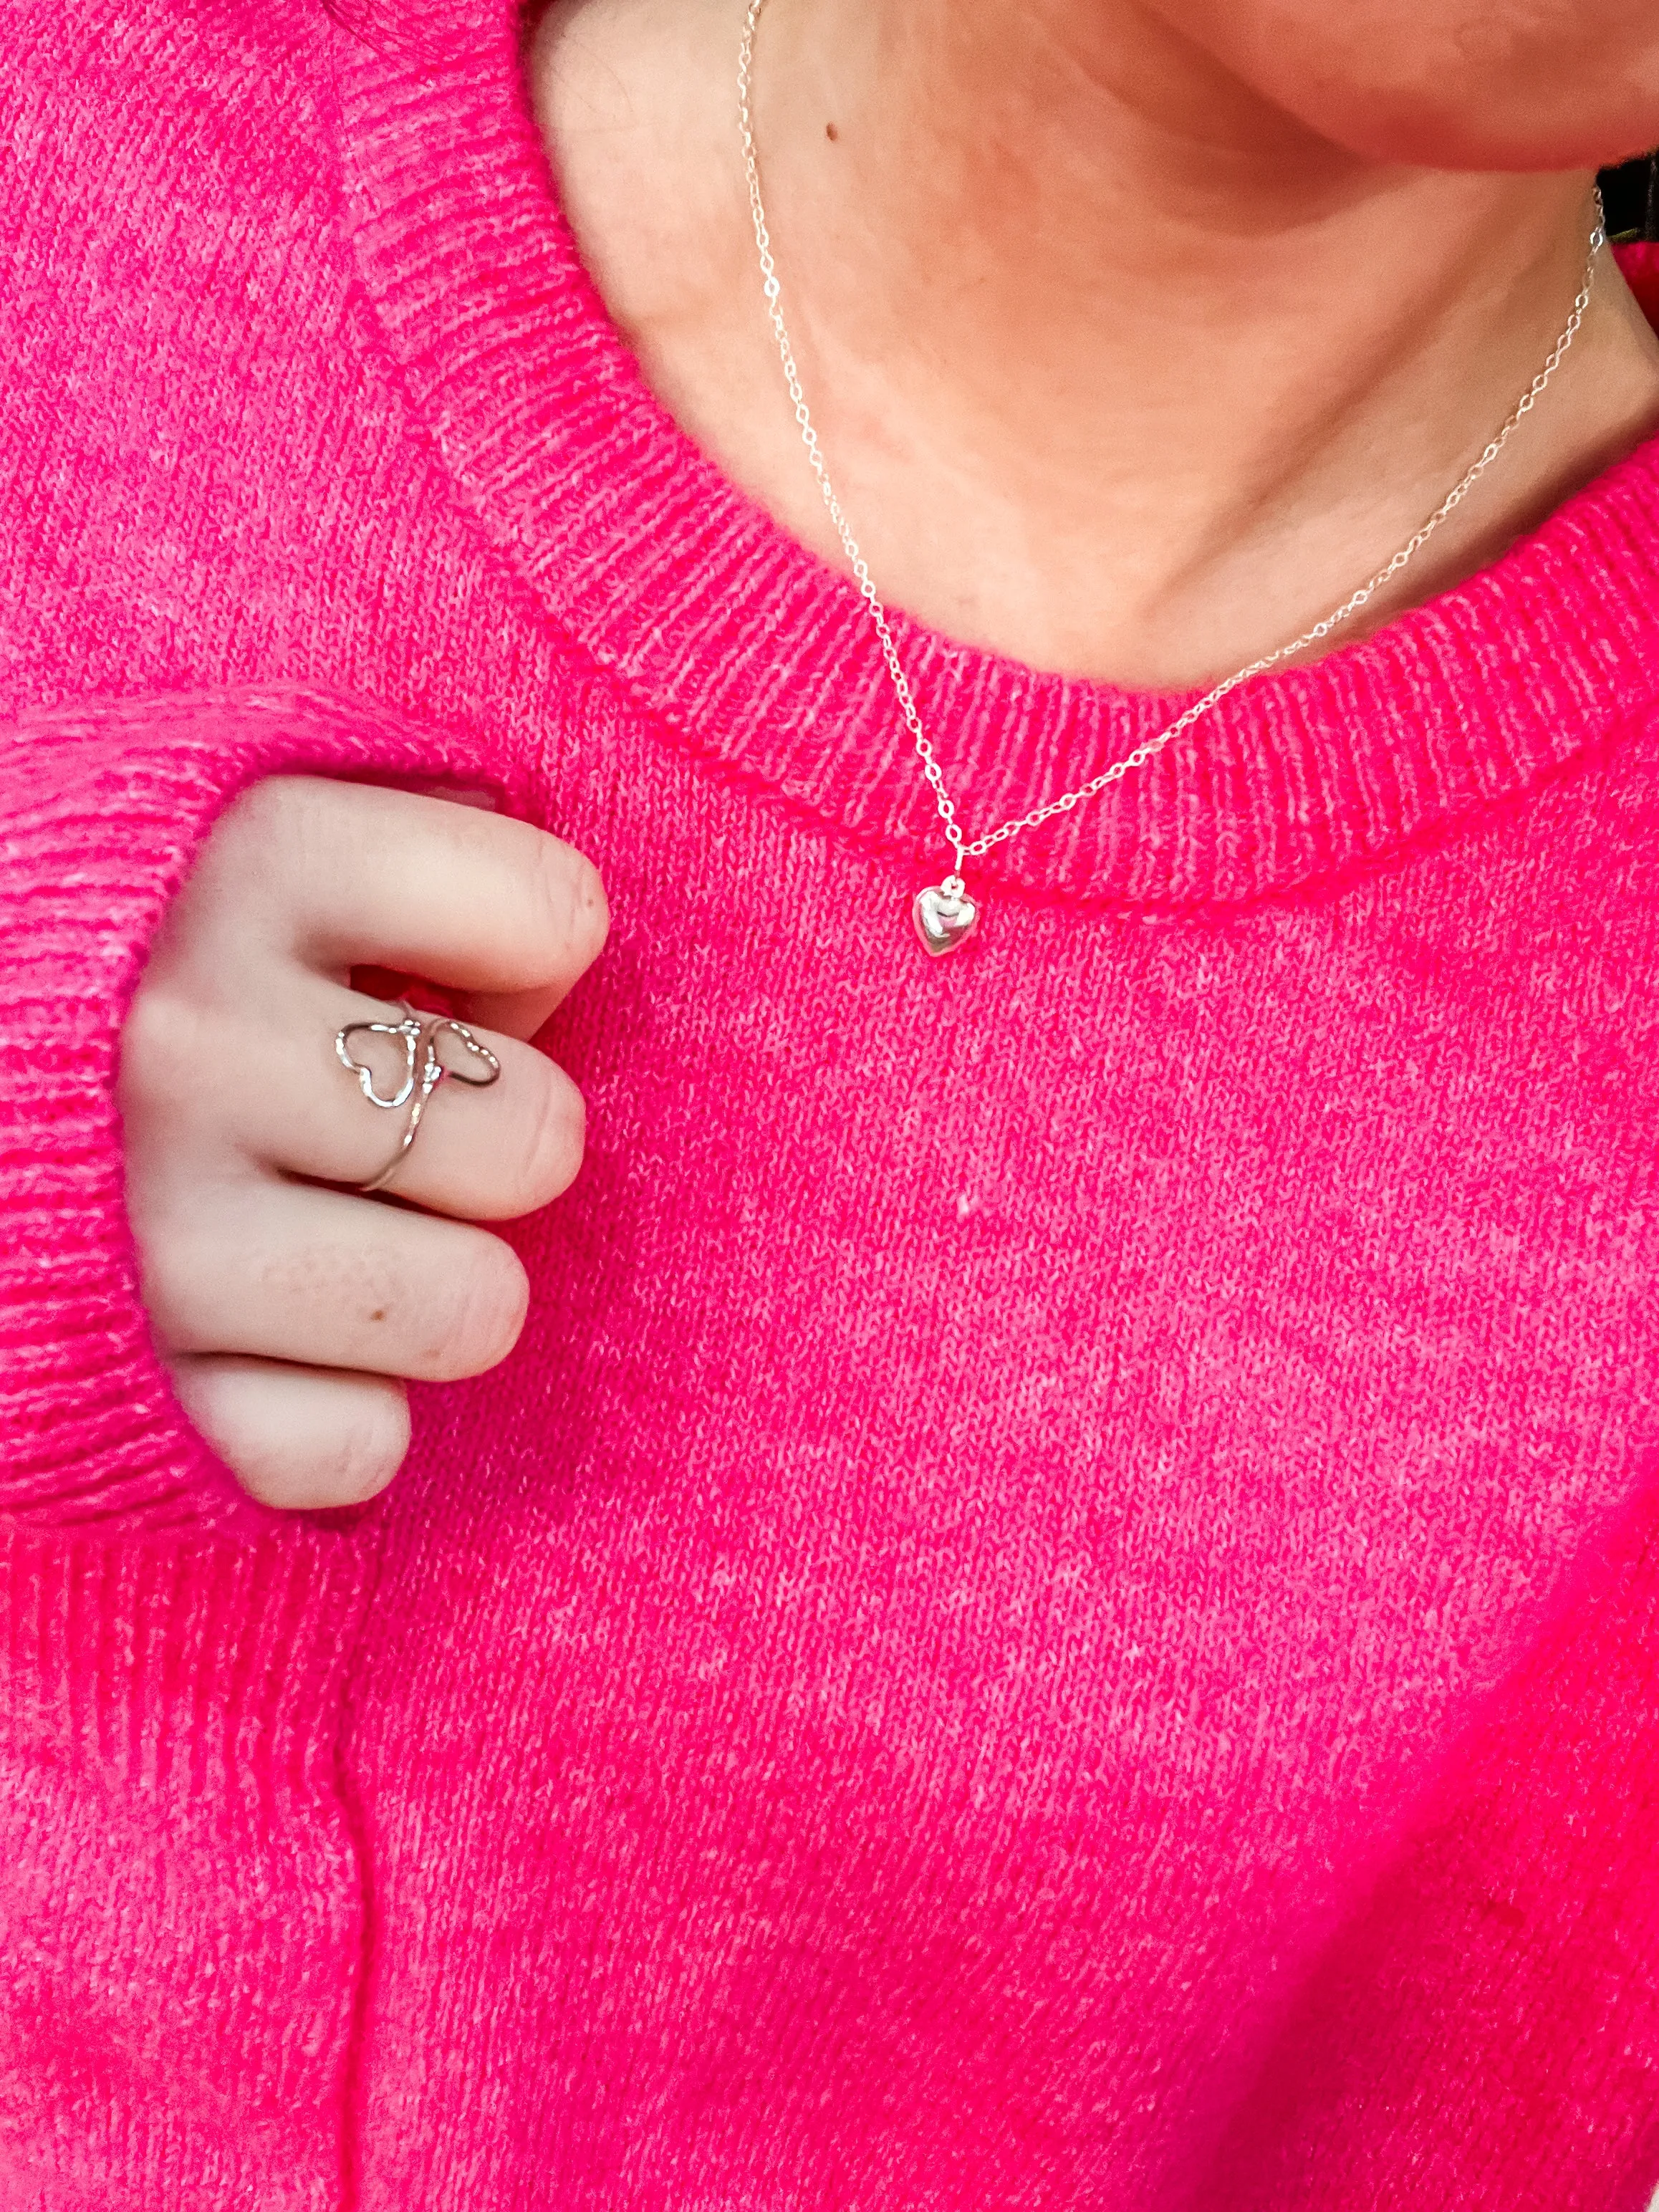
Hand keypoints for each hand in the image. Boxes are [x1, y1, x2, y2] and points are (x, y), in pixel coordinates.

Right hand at [118, 776, 607, 1509]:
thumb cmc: (31, 939)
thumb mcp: (176, 811)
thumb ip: (369, 838)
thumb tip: (549, 955)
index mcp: (231, 859)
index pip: (553, 917)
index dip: (515, 960)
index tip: (424, 977)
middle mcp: (191, 1044)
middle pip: (538, 1137)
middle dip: (479, 1141)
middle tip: (362, 1132)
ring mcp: (152, 1239)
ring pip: (477, 1310)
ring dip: (421, 1288)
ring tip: (316, 1242)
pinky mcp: (119, 1407)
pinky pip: (358, 1448)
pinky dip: (320, 1414)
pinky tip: (240, 1347)